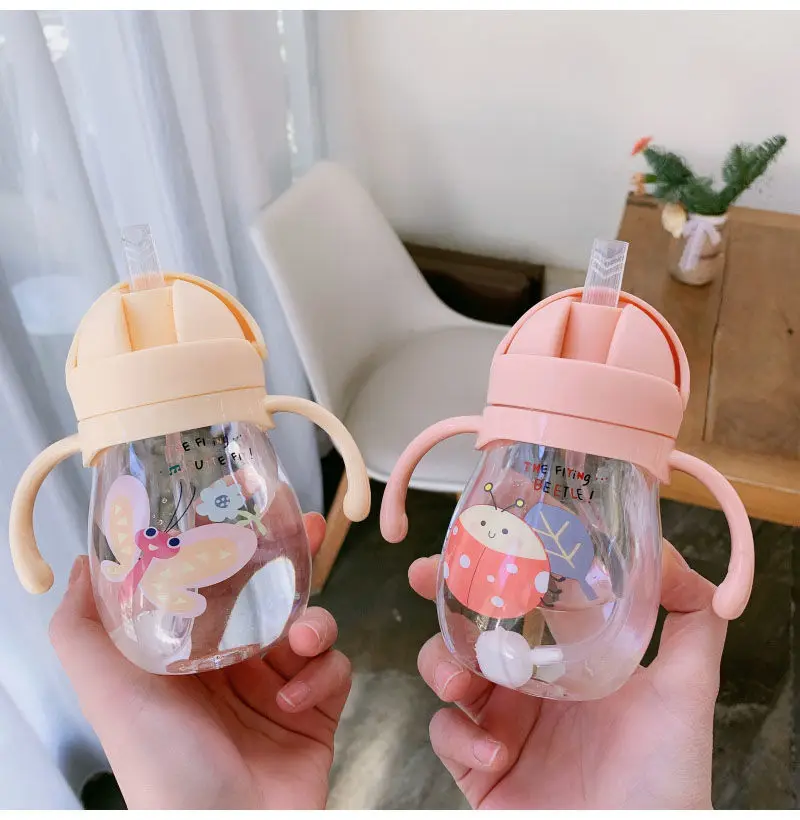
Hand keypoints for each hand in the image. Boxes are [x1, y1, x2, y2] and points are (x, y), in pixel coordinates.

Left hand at [50, 513, 349, 809]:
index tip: (248, 510)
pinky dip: (324, 677)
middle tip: (306, 529)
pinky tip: (300, 699)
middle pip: (272, 595)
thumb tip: (83, 561)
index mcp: (192, 654)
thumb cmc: (162, 760)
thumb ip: (84, 628)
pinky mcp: (317, 711)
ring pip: (312, 626)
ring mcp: (279, 688)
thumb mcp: (109, 690)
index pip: (217, 585)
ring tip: (305, 642)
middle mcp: (236, 665)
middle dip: (292, 559)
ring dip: (315, 624)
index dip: (235, 545)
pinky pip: (336, 671)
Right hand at [409, 540, 726, 808]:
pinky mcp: (479, 767)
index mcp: (564, 656)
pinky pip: (447, 737)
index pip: (520, 598)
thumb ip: (693, 618)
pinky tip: (494, 754)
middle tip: (423, 579)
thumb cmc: (667, 775)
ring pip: (446, 672)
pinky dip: (460, 739)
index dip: (492, 565)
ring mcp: (499, 724)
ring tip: (460, 684)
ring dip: (442, 666)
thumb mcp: (688, 688)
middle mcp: (527, 684)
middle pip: (470, 627)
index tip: (472, 539)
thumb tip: (665, 554)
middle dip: (443, 602)